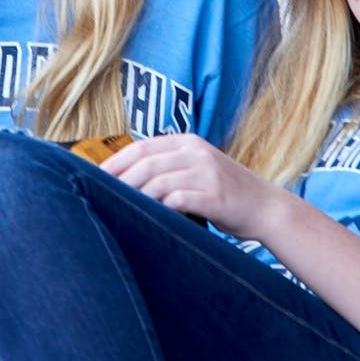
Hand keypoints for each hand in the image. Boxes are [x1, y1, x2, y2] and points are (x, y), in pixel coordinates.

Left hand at [102, 134, 281, 239]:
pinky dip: (160, 208)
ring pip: (158, 181)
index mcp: (189, 142)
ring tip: (120, 210)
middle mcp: (197, 153)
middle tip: (100, 197)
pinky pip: (178, 199)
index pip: (142, 146)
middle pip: (146, 163)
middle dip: (119, 181)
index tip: (93, 177)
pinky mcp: (215, 196)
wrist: (265, 206)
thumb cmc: (225, 192)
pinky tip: (150, 218)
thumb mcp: (198, 168)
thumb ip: (169, 166)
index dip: (115, 161)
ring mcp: (207, 173)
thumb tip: (126, 178)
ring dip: (136, 197)